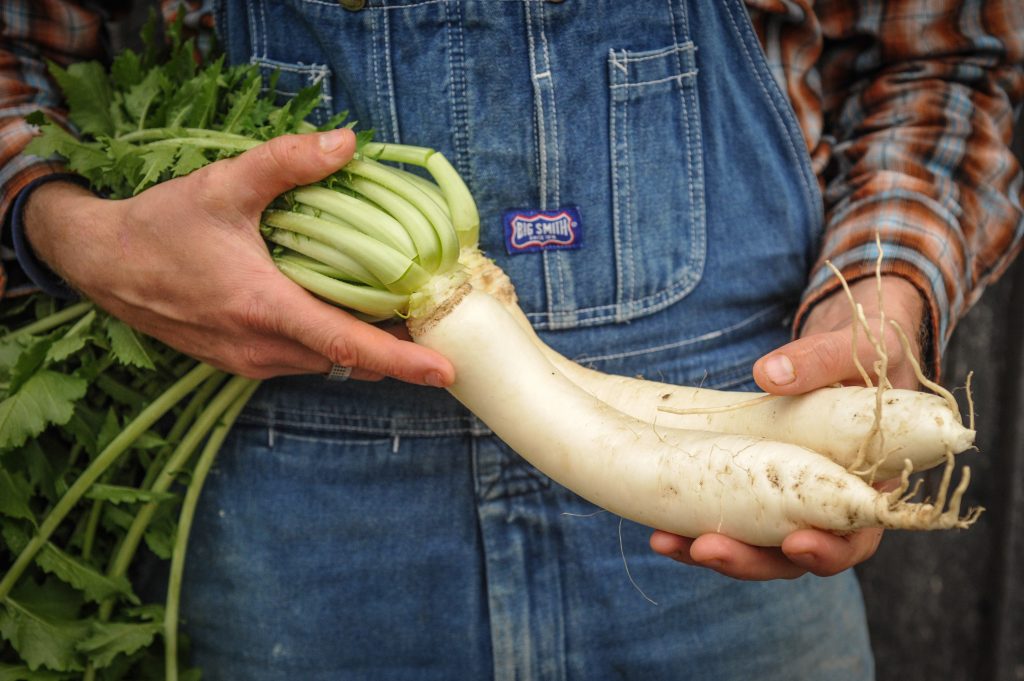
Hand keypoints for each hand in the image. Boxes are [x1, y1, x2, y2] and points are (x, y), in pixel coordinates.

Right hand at [24, 128, 454, 385]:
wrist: (103, 264)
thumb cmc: (162, 226)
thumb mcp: (223, 185)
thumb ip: (287, 163)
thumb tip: (349, 143)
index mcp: (262, 309)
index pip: (345, 345)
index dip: (399, 362)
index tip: (444, 372)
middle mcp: (261, 348)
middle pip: (344, 358)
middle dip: (392, 346)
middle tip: (431, 316)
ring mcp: (249, 362)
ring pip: (324, 361)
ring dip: (359, 343)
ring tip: (393, 308)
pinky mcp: (240, 364)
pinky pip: (300, 359)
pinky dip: (328, 343)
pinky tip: (339, 309)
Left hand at [650, 276, 925, 579]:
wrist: (834, 356)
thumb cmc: (857, 356)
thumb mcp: (849, 351)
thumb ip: (819, 361)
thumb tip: (769, 372)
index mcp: (867, 487)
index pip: (855, 539)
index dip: (829, 549)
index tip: (797, 542)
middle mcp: (825, 507)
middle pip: (793, 557)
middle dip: (750, 559)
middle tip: (709, 549)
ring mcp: (784, 504)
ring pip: (753, 547)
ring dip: (711, 551)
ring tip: (668, 543)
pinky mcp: (749, 492)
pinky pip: (724, 520)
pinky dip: (692, 529)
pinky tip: (660, 530)